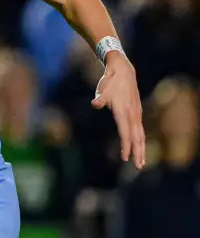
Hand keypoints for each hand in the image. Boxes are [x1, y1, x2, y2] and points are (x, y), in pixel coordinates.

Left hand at [92, 53, 145, 168]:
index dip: (126, 146)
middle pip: (136, 138)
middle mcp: (132, 114)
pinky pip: (140, 129)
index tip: (125, 158)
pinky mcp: (137, 112)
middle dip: (138, 152)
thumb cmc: (110, 81)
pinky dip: (140, 140)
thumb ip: (100, 99)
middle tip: (139, 166)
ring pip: (140, 135)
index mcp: (123, 112)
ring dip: (141, 149)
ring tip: (141, 162)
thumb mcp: (102, 89)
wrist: (123, 71)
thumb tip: (95, 104)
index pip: (125, 133)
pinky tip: (139, 146)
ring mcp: (136, 113)